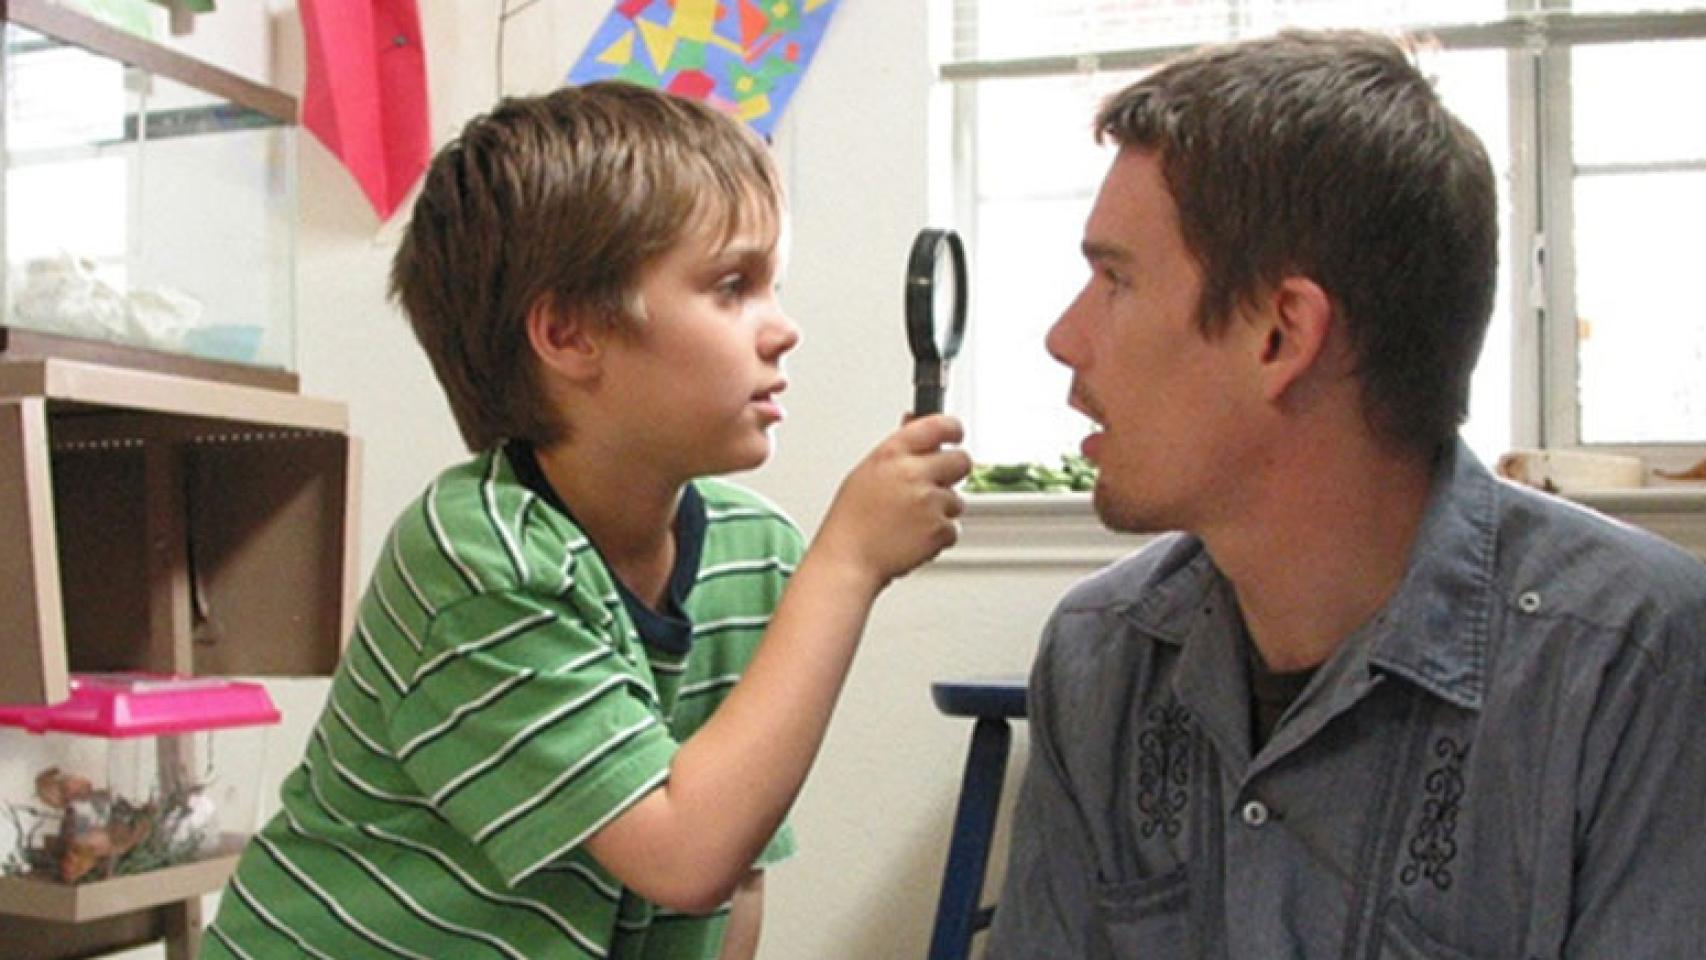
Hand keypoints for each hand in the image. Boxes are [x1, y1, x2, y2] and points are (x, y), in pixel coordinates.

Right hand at [813, 414, 971, 588]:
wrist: (848, 559)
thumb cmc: (852, 519)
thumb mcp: (867, 471)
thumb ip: (898, 448)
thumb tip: (914, 420)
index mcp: (892, 454)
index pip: (938, 425)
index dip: (952, 429)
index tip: (955, 435)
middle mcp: (913, 473)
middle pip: (961, 461)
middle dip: (954, 472)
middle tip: (936, 484)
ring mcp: (928, 502)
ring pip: (957, 499)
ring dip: (941, 509)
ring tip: (910, 520)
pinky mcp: (939, 530)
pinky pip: (952, 528)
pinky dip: (938, 535)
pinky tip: (913, 536)